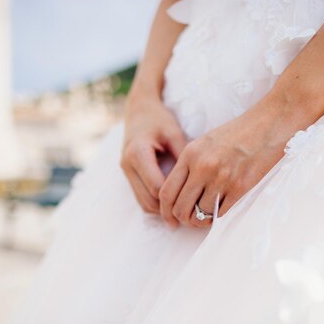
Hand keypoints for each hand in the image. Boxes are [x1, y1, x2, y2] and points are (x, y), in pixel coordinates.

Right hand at [121, 94, 187, 213]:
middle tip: (192, 213)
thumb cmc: (159, 119)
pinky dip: (157, 203)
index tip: (195, 202)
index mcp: (138, 153)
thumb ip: (183, 157)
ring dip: (163, 210)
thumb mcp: (174, 133)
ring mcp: (126, 172)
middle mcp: (128, 165)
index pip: (156, 187)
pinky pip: (142, 198)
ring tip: (185, 210)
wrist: (138, 109)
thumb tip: (198, 182)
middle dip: (169, 209)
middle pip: (148, 201)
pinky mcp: (129, 175)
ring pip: (144, 204)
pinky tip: (175, 201)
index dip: (175, 198)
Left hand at [159, 98, 294, 227]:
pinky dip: (217, 216)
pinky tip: (219, 209)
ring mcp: (222, 178)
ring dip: (201, 220)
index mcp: (190, 154)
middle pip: (180, 208)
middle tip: (187, 222)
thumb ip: (188, 166)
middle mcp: (203, 167)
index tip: (169, 218)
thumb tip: (177, 196)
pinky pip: (220, 213)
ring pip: (200, 214)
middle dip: (181, 220)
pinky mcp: (240, 187)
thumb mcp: (204, 144)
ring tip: (205, 216)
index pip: (166, 192)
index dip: (165, 211)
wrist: (267, 125)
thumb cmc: (236, 134)